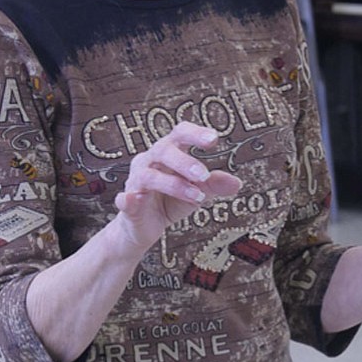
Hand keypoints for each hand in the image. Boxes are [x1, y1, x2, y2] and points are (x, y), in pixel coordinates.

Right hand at [113, 124, 241, 251]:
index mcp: (168, 154)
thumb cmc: (170, 202)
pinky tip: (134, 199)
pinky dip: (129, 199)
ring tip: (196, 197)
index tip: (213, 139)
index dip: (194, 133)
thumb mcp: (197, 192)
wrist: (144, 228)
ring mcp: (136, 182)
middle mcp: (150, 162)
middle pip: (163, 150)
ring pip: (148, 175)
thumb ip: (214, 185)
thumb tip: (236, 183)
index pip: (179, 134)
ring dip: (173, 185)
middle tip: (204, 175)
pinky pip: (125, 199)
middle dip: (185, 161)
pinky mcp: (127, 205)